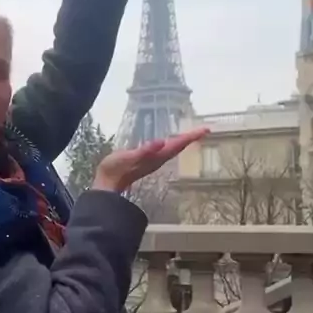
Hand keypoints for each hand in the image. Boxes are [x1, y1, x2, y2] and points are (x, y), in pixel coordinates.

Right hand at [92, 128, 208, 193]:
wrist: (107, 183)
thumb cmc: (115, 170)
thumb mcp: (128, 157)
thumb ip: (145, 150)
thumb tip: (162, 142)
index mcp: (156, 157)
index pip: (177, 144)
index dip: (191, 137)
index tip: (205, 129)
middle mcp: (158, 159)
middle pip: (179, 147)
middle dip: (191, 137)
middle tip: (204, 129)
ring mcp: (153, 161)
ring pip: (173, 149)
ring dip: (183, 141)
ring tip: (193, 134)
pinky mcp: (147, 160)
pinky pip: (165, 150)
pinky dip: (172, 143)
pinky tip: (170, 141)